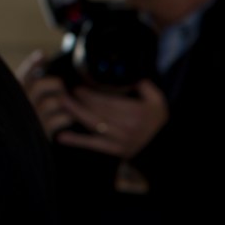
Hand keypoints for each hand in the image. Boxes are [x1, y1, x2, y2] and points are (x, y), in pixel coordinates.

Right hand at [15, 49, 76, 137]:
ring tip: (64, 107)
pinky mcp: (41, 132)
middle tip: (60, 88)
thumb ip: (27, 88)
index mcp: (11, 95)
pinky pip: (62, 118)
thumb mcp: (18, 105)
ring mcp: (31, 118)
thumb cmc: (17, 127)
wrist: (14, 155)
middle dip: (55, 84)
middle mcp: (19, 105)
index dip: (32, 64)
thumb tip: (41, 62)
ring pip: (55, 101)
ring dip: (64, 103)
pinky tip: (66, 119)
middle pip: (41, 85)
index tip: (42, 54)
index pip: (22, 75)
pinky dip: (67, 118)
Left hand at [55, 80, 169, 158]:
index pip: (108, 101)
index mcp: (136, 113)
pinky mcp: (115, 150)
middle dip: (79, 100)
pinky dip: (77, 141)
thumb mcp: (157, 101)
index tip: (79, 86)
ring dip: (74, 113)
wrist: (163, 148)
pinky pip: (93, 145)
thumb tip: (129, 74)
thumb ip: (144, 86)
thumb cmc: (158, 123)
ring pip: (92, 124)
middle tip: (64, 90)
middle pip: (97, 111)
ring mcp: (119, 140)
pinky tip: (61, 137)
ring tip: (61, 103)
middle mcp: (126, 127)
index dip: (91, 93)